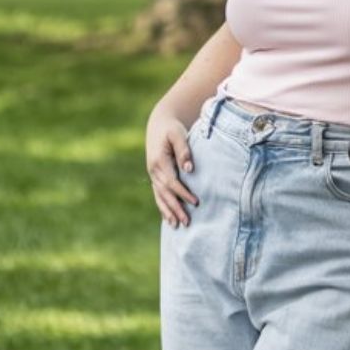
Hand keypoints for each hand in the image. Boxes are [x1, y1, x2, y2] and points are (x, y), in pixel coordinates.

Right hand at [146, 110, 198, 226]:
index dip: (183, 193)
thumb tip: (189, 170)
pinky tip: (168, 218)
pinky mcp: (155, 176)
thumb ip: (184, 151)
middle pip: (165, 193)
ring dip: (168, 211)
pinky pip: (158, 194)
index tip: (195, 202)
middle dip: (175, 208)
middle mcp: (153, 170)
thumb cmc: (171, 128)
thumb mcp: (178, 134)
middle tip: (187, 222)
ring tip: (176, 226)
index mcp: (159, 161)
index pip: (172, 182)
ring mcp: (153, 174)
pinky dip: (163, 206)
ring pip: (160, 196)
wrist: (159, 124)